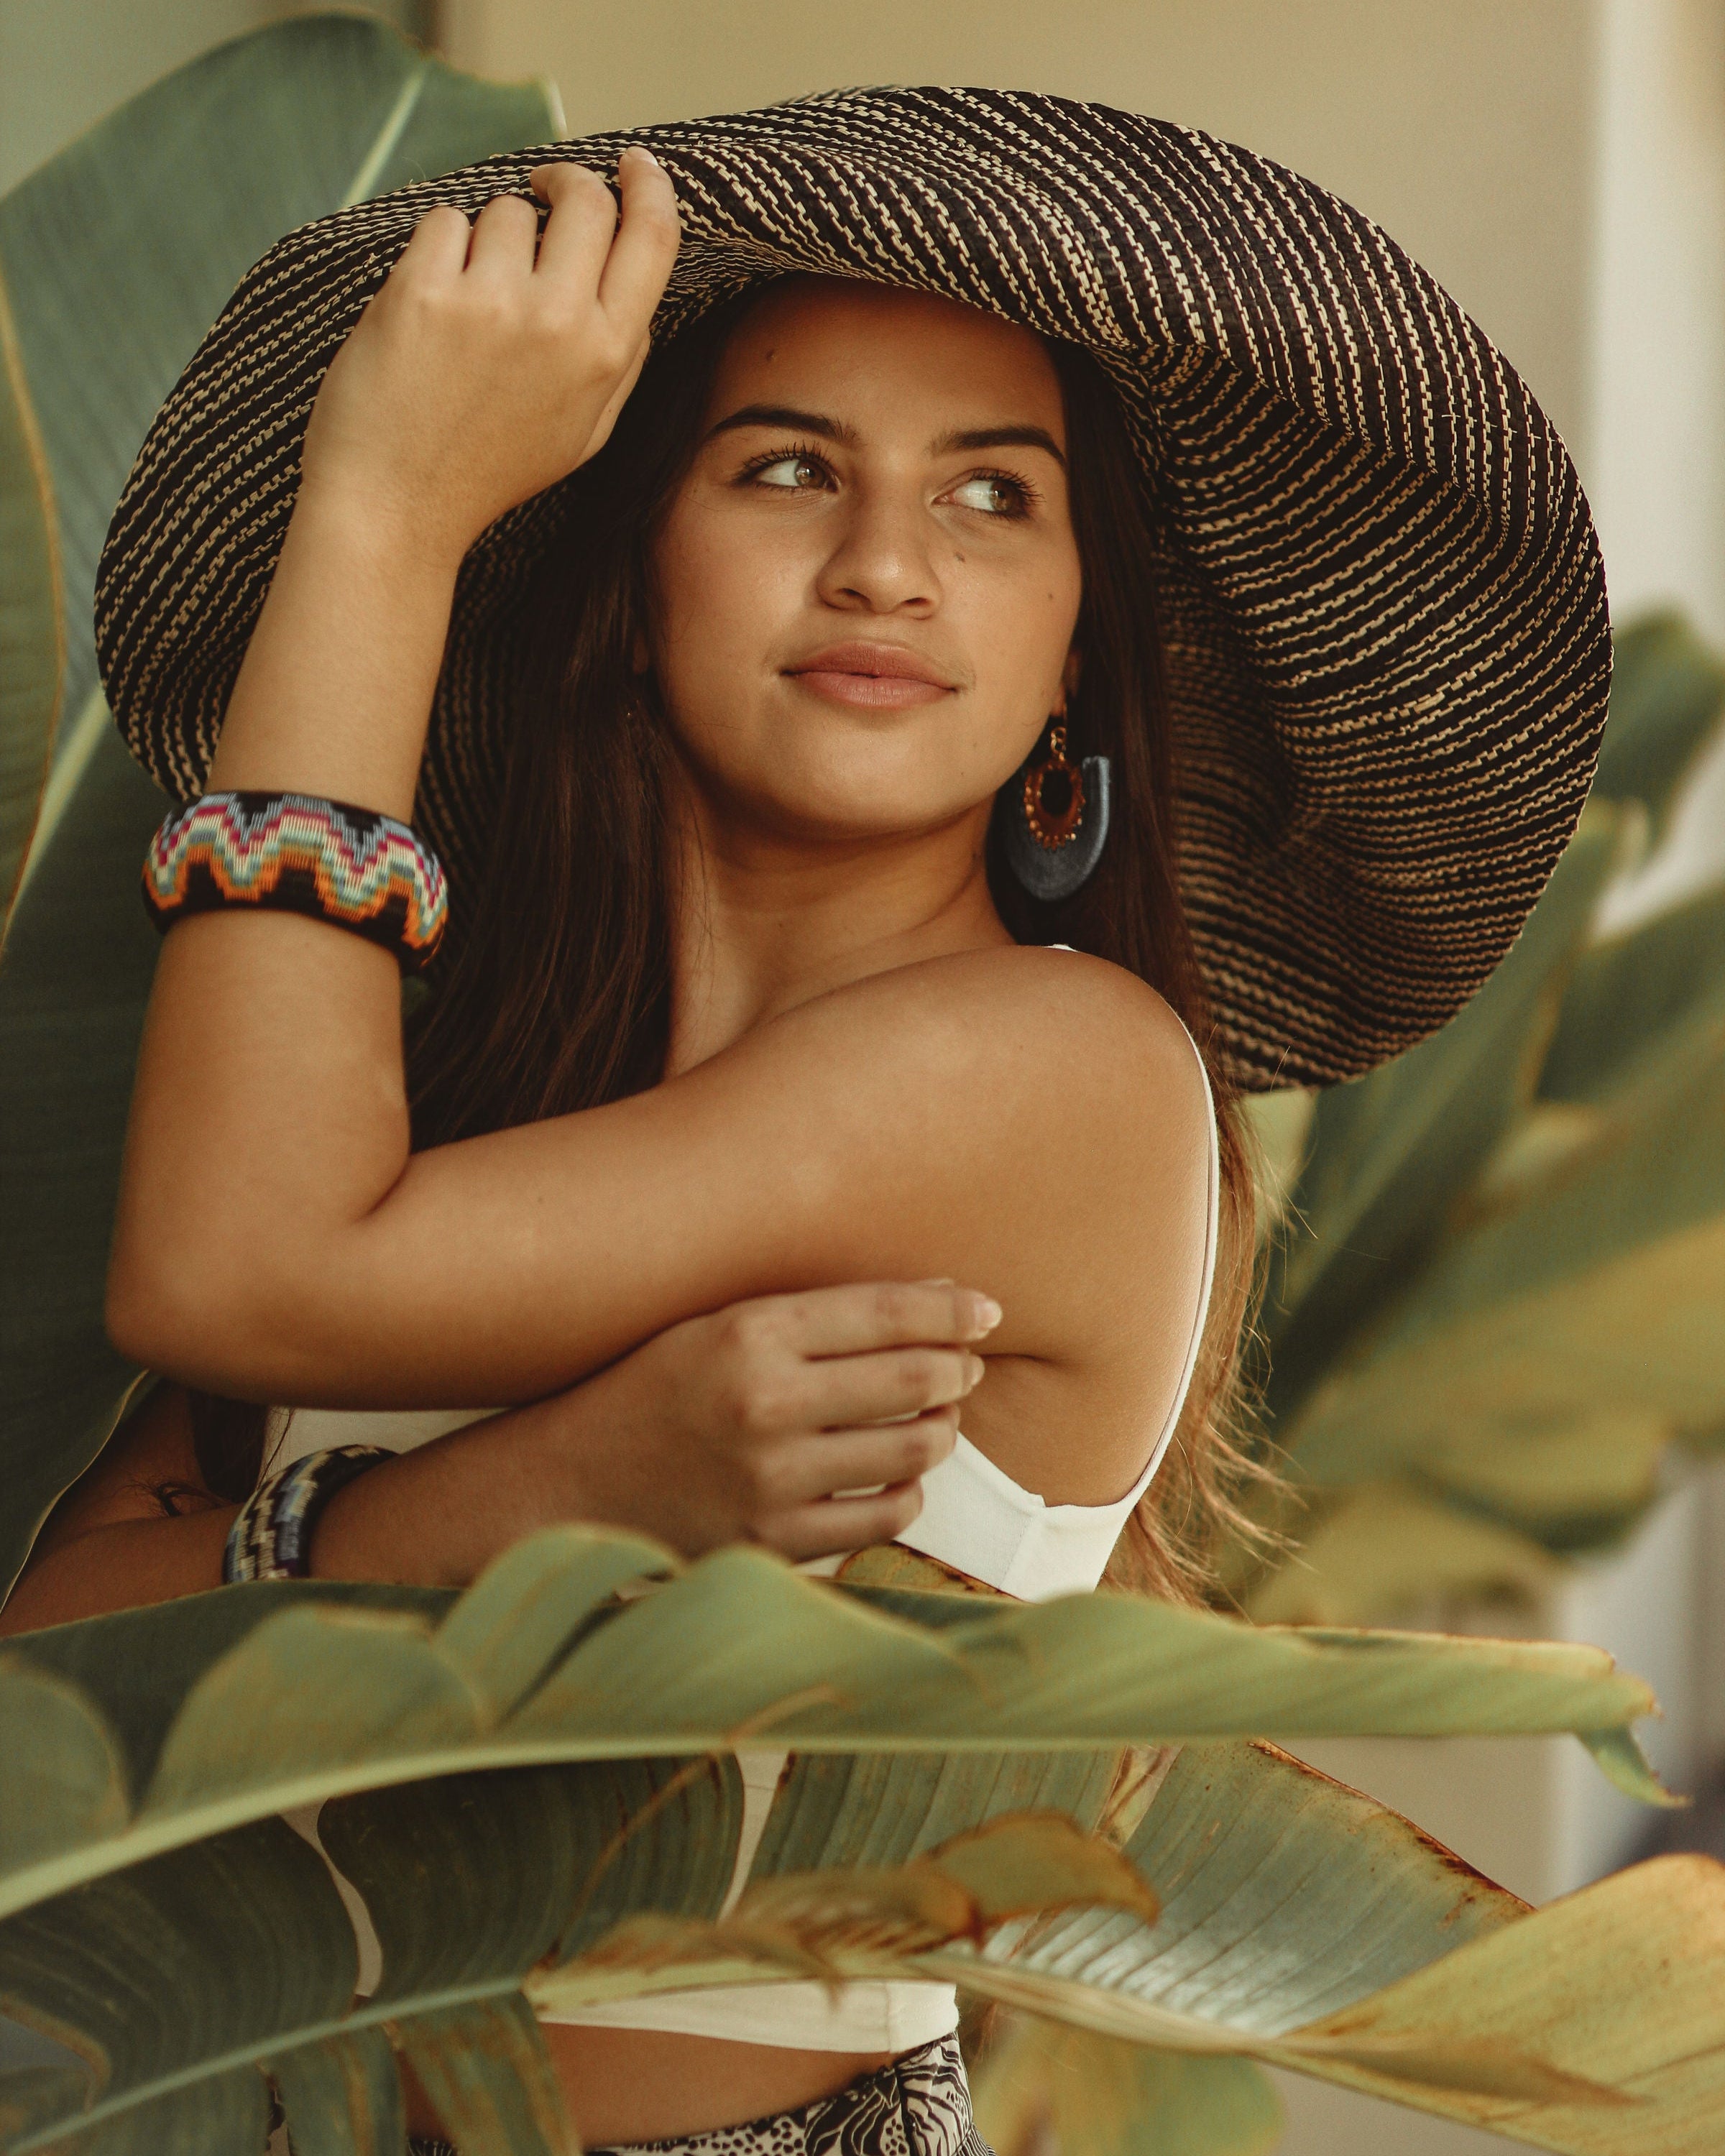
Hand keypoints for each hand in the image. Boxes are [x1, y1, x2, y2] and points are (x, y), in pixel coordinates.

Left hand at [298, 149, 679, 562]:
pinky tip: (427, 306)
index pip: (653, 236)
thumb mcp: (585, 432)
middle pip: (586, 200)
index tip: (633, 165)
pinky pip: (444, 222)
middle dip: (565, 184)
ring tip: (468, 301)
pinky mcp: (425, 290)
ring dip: (488, 238)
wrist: (398, 507)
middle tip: (542, 196)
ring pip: (507, 210)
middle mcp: (559, 322)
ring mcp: (491, 303)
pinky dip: (435, 251)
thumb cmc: (488, 471)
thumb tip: (635, 277)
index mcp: (606, 355)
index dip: (647, 185)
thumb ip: (622, 356)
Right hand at [519, 1280, 1000, 1560]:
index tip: (986, 1311)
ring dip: (940, 1429)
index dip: (953, 1310)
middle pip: (916, 1379)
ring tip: (932, 1417)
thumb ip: (818, 1314)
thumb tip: (941, 1302)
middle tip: (964, 1366)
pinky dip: (906, 1492)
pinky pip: (885, 1516)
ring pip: (914, 1449)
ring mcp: (771, 1479)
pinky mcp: (774, 1541)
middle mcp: (764, 1403)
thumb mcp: (717, 1326)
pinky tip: (894, 1475)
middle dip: (957, 1369)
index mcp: (747, 1333)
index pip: (887, 1313)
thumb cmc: (652, 1390)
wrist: (568, 1484)